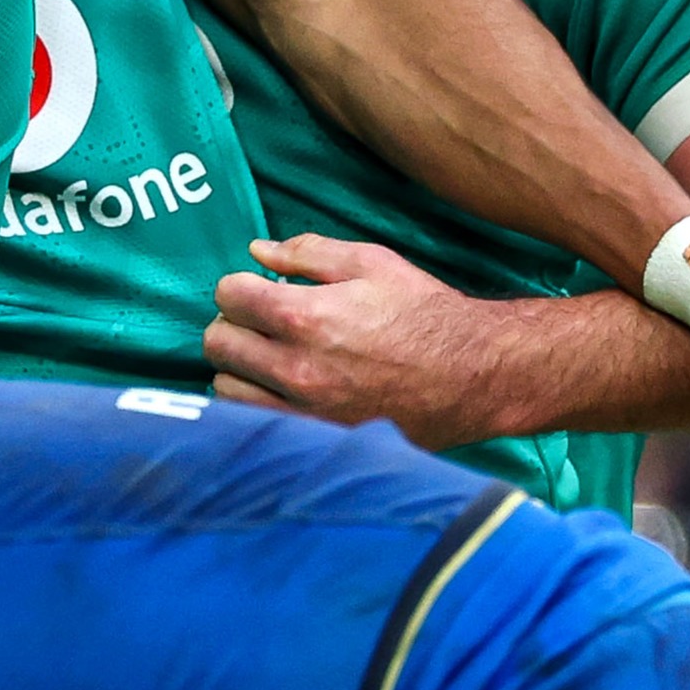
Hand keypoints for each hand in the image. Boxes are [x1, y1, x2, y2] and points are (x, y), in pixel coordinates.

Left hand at [203, 235, 512, 452]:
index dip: (239, 286)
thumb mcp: (372, 263)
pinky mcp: (314, 439)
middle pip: (217, 342)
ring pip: (226, 386)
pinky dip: (253, 401)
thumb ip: (308, 253)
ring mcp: (303, 411)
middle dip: (232, 323)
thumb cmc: (424, 314)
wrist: (472, 376)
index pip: (229, 296)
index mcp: (306, 317)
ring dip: (239, 366)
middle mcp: (296, 369)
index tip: (257, 289)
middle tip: (258, 321)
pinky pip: (250, 422)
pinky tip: (276, 388)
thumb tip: (258, 250)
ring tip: (267, 356)